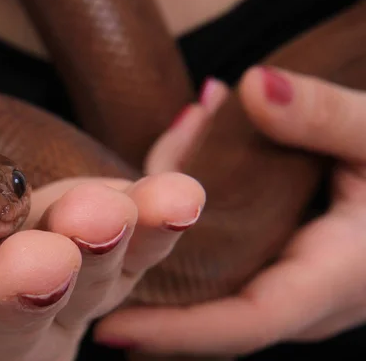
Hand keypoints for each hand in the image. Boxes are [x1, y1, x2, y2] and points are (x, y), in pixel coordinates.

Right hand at [0, 172, 203, 360]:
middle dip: (27, 288)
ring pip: (84, 282)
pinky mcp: (90, 268)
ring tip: (121, 212)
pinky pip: (127, 250)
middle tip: (44, 260)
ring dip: (105, 247)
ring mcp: (51, 306)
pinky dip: (150, 223)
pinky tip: (178, 198)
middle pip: (10, 319)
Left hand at [94, 66, 365, 356]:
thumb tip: (253, 88)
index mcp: (330, 278)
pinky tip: (169, 171)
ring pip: (209, 282)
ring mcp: (288, 283)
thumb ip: (327, 116)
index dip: (177, 332)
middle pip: (210, 310)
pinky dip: (185, 224)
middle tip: (88, 253)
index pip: (244, 323)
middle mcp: (304, 297)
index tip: (110, 330)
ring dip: (161, 247)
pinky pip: (219, 258)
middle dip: (149, 291)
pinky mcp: (278, 264)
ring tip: (126, 198)